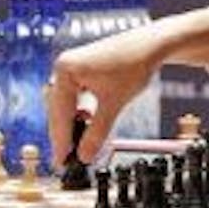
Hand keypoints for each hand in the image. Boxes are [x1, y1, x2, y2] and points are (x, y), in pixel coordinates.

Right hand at [48, 7, 208, 165]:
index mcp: (65, 70)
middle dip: (64, 134)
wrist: (151, 45)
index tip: (60, 162)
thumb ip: (97, 133)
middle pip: (57, 109)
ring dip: (71, 124)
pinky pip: (72, 97)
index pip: (60, 113)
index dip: (61, 141)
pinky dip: (78, 112)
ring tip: (77, 145)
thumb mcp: (114, 104)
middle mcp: (63, 66)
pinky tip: (86, 123)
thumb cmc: (133, 66)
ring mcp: (70, 67)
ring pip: (64, 105)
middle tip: (65, 160)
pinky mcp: (80, 69)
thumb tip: (84, 156)